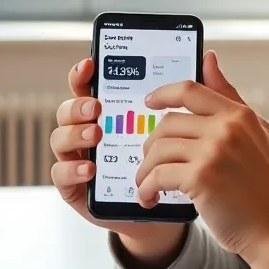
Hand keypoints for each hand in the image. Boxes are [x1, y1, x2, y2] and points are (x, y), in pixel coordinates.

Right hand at [48, 58, 184, 266]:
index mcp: (112, 113)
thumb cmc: (176, 166)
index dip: (84, 74)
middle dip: (78, 104)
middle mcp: (90, 131)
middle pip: (69, 109)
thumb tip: (208, 57)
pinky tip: (91, 168)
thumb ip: (198, 96)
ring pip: (61, 138)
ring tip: (96, 136)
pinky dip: (72, 169)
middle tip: (96, 107)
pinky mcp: (75, 187)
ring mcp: (79, 158)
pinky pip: (60, 173)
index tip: (90, 65)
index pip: (90, 87)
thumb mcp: (192, 129)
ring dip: (75, 134)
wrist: (173, 211)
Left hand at [136, 51, 268, 268]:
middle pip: (168, 122)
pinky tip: (149, 198)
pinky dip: (147, 188)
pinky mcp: (201, 178)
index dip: (163, 93)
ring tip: (146, 184)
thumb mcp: (258, 134)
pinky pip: (157, 175)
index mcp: (239, 115)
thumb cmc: (268, 188)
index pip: (191, 90)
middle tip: (149, 162)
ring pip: (158, 148)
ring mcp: (214, 152)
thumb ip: (230, 98)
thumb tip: (209, 58)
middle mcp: (227, 128)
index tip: (149, 102)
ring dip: (145, 169)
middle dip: (151, 144)